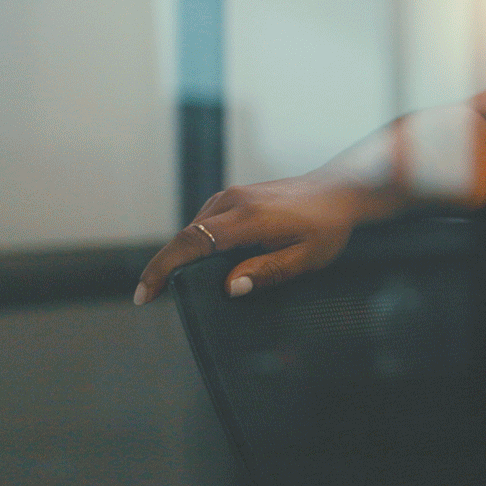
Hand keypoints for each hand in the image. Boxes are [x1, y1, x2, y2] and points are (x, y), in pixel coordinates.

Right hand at [133, 176, 367, 303]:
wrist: (338, 190)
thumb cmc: (327, 226)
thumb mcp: (307, 257)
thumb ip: (268, 272)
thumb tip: (230, 287)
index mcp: (250, 217)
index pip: (194, 242)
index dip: (164, 267)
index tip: (146, 293)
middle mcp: (235, 201)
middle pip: (186, 235)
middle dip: (162, 266)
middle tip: (148, 296)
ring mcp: (233, 195)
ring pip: (194, 228)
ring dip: (178, 254)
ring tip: (169, 284)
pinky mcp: (235, 196)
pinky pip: (206, 221)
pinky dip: (194, 242)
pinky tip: (196, 262)